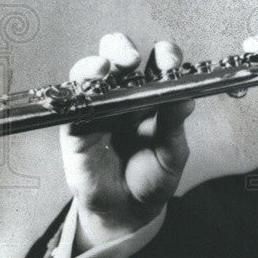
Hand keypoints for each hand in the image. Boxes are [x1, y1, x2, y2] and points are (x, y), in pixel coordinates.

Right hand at [59, 33, 194, 250]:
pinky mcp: (75, 126)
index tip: (168, 60)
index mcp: (154, 95)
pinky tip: (86, 91)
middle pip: (118, 55)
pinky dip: (78, 92)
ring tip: (105, 68)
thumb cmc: (153, 176)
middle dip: (122, 47)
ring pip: (89, 72)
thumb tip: (186, 97)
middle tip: (131, 59)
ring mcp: (98, 107)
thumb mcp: (172, 153)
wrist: (129, 210)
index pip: (157, 63)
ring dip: (95, 64)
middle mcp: (125, 94)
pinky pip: (72, 103)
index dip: (163, 55)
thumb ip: (174, 125)